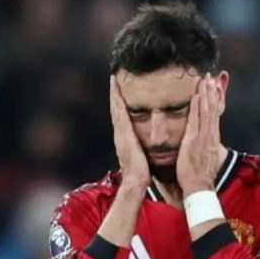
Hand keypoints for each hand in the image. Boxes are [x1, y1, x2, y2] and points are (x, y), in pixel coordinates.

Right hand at [110, 75, 149, 189]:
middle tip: (114, 78)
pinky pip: (119, 111)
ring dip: (114, 93)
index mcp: (125, 138)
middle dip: (115, 94)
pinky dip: (116, 99)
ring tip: (114, 78)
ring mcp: (120, 132)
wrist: (136, 181)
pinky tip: (116, 88)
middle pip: (117, 109)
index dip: (120, 103)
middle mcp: (120, 133)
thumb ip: (141, 150)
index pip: (122, 117)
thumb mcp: (141, 158)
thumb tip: (145, 148)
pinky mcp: (122, 132)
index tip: (120, 90)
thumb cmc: (141, 173)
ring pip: (116, 108)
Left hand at [177, 73, 220, 194]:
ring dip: (207, 94)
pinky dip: (199, 106)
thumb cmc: (198, 176)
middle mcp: (210, 135)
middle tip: (210, 76)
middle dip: (212, 92)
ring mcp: (204, 137)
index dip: (214, 101)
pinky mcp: (196, 140)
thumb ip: (202, 148)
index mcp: (212, 139)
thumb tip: (200, 144)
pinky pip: (197, 119)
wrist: (200, 187)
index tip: (213, 87)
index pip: (214, 115)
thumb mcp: (202, 158)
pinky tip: (198, 95)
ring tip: (206, 79)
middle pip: (213, 110)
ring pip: (207, 111)